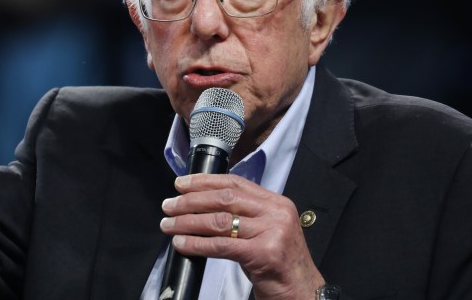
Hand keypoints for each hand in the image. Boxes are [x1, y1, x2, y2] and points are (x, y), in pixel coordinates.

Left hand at [160, 174, 324, 299]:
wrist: (303, 293)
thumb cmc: (280, 267)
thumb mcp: (266, 233)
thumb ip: (245, 217)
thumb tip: (204, 208)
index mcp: (276, 203)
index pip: (236, 182)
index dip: (205, 181)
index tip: (182, 184)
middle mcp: (276, 213)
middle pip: (225, 198)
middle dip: (191, 201)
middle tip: (168, 206)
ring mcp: (272, 232)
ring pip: (220, 221)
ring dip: (188, 222)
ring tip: (169, 224)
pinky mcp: (264, 254)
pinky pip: (222, 245)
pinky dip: (197, 244)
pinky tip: (182, 243)